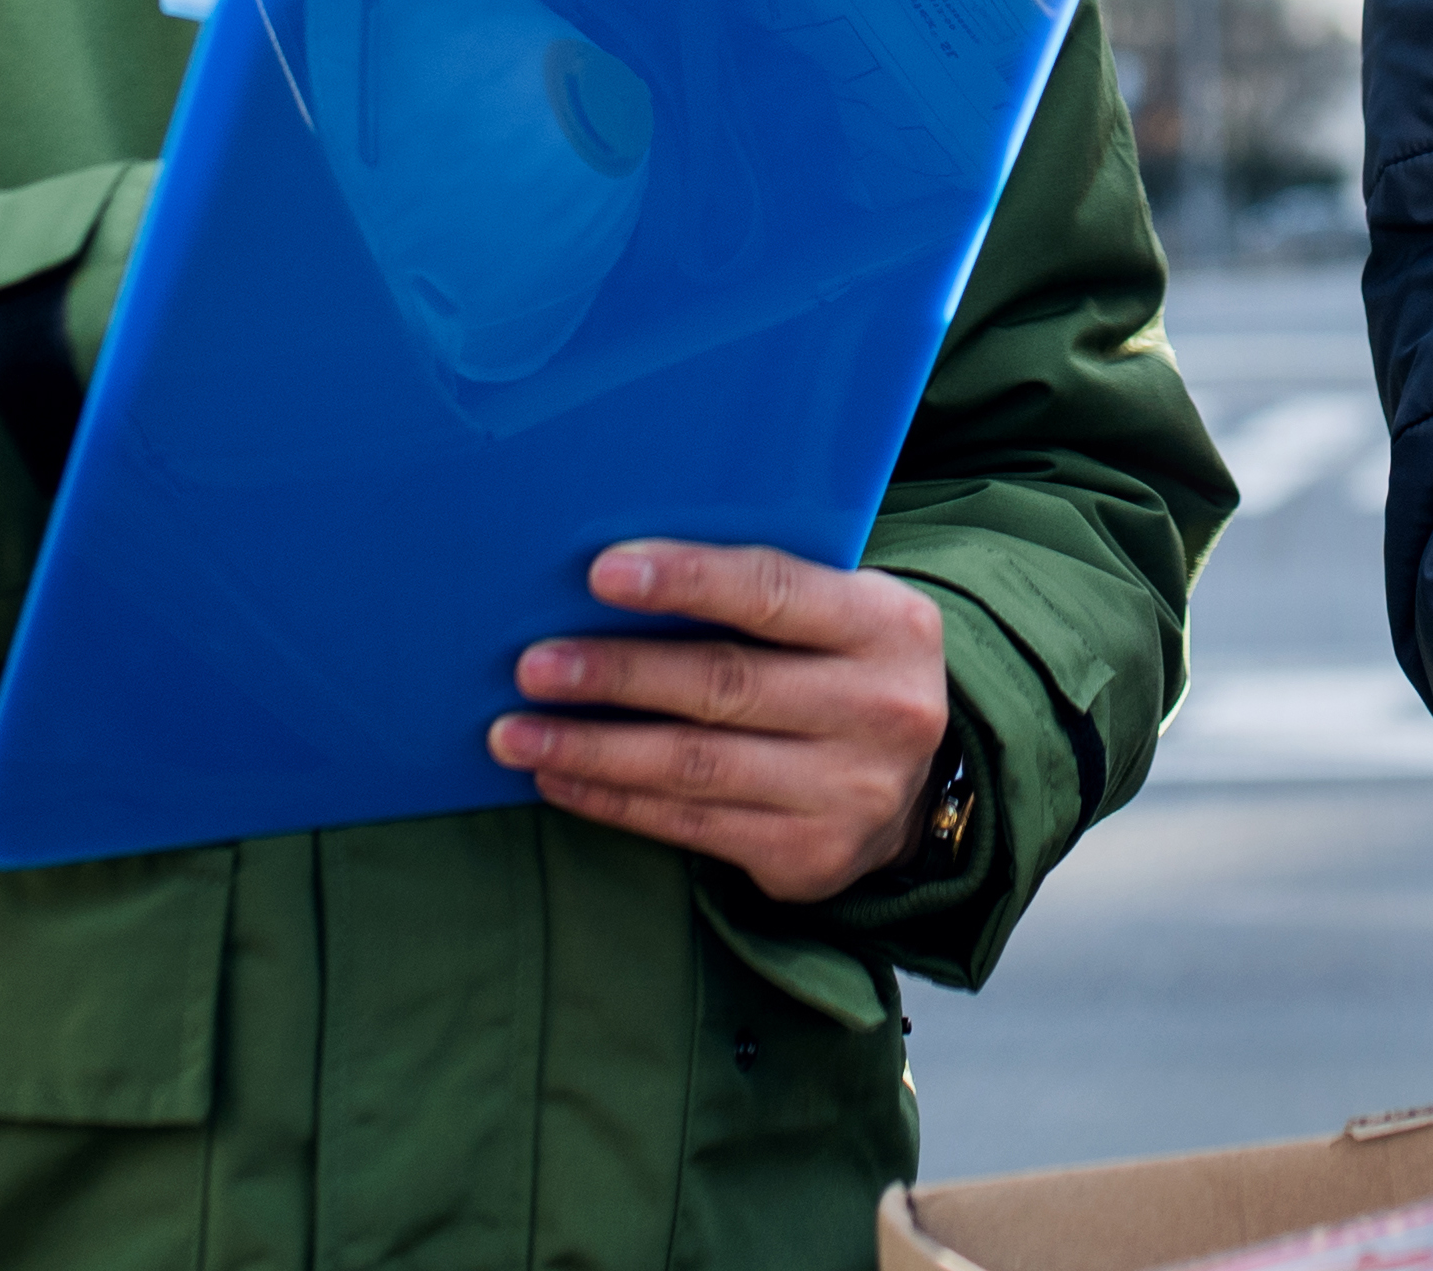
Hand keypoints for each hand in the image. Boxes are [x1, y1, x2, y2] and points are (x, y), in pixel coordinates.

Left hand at [490, 541, 949, 902]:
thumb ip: (761, 593)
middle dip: (616, 675)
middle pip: (723, 686)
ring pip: (695, 767)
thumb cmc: (841, 665)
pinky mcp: (809, 858)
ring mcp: (847, 793)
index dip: (686, 582)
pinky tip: (560, 779)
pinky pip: (691, 827)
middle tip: (532, 666)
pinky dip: (615, 801)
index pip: (774, 592)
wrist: (915, 783)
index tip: (599, 573)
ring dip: (593, 750)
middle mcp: (878, 710)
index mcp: (886, 625)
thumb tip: (615, 575)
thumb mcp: (839, 610)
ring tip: (516, 735)